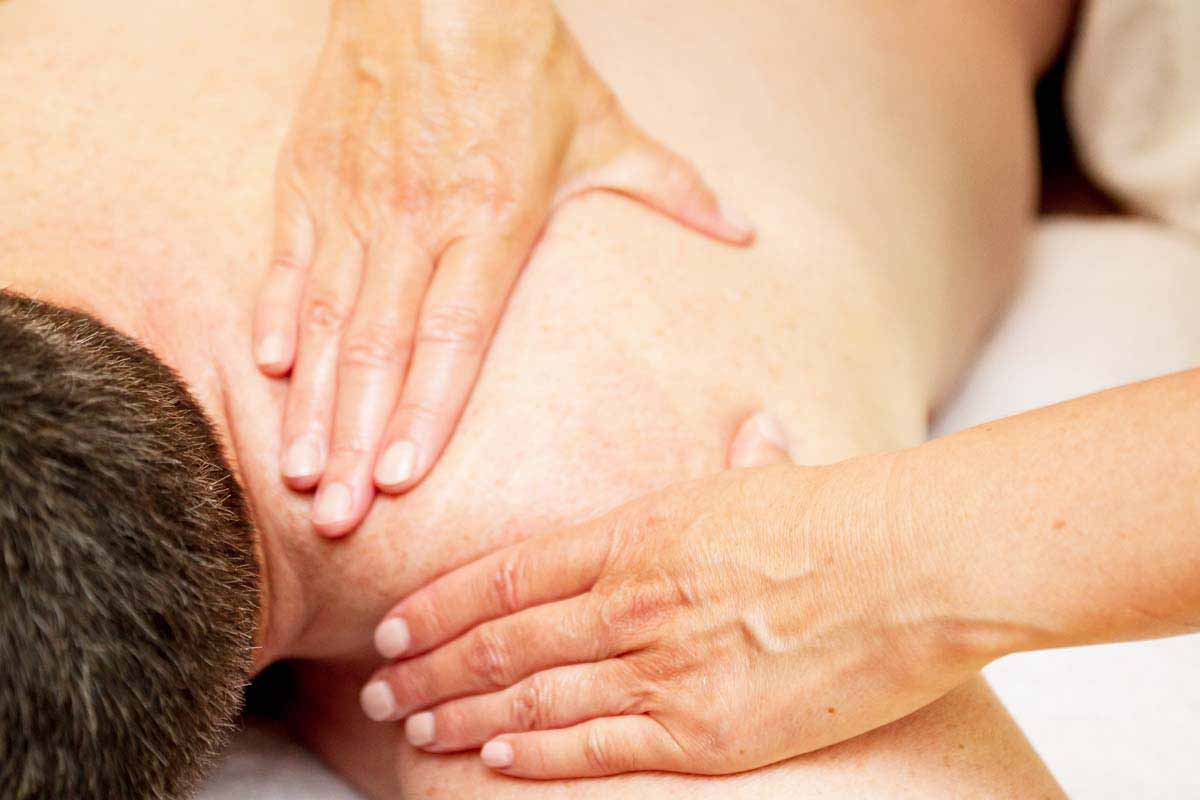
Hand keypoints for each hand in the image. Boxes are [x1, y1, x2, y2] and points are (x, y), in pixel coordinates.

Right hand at [253, 0, 752, 536]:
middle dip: (356, 440)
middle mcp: (418, 220)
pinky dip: (277, 316)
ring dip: (311, 400)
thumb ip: (671, 187)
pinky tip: (268, 374)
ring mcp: (358, 202)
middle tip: (338, 516)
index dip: (427, 413)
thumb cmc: (525, 61)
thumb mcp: (605, 126)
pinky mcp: (311, 178)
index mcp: (493, 217)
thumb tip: (744, 231)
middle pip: (382, 348)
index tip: (403, 480)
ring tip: (298, 471)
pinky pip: (288, 260)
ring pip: (329, 318)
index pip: (455, 336)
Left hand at [358, 435, 993, 778]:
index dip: (442, 603)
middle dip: (431, 665)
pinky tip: (491, 756)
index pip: (509, 574)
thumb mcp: (765, 477)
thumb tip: (747, 436)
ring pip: (531, 694)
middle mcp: (632, 600)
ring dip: (462, 713)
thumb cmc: (841, 514)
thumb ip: (731, 468)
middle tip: (379, 684)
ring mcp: (663, 667)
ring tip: (411, 725)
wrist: (914, 564)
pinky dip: (536, 751)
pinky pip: (597, 743)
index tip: (395, 622)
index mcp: (637, 532)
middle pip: (502, 639)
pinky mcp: (704, 729)